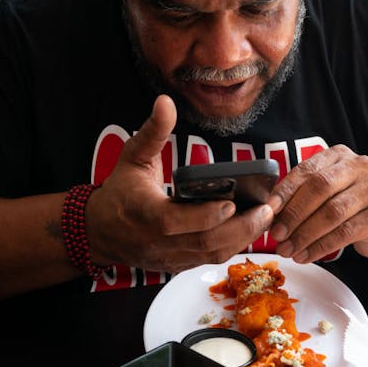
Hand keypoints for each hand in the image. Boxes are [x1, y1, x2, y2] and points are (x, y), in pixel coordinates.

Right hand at [85, 95, 273, 272]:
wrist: (100, 233)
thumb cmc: (119, 192)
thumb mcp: (132, 158)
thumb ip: (153, 132)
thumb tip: (165, 102)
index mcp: (145, 214)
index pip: (175, 221)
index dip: (205, 215)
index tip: (232, 202)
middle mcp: (158, 241)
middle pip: (205, 242)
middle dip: (241, 228)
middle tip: (267, 210)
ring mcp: (170, 257)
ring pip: (212, 254)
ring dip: (244, 238)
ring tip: (267, 217)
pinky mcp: (179, 265)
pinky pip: (211, 260)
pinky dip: (234, 246)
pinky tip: (252, 229)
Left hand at [268, 145, 367, 262]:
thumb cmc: (348, 204)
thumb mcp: (327, 192)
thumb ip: (301, 196)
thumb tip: (269, 215)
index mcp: (339, 155)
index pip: (307, 170)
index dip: (285, 190)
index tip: (269, 209)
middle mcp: (358, 167)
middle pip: (319, 188)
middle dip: (294, 214)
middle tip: (277, 235)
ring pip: (331, 213)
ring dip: (305, 235)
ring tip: (288, 250)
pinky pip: (344, 233)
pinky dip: (321, 247)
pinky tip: (306, 256)